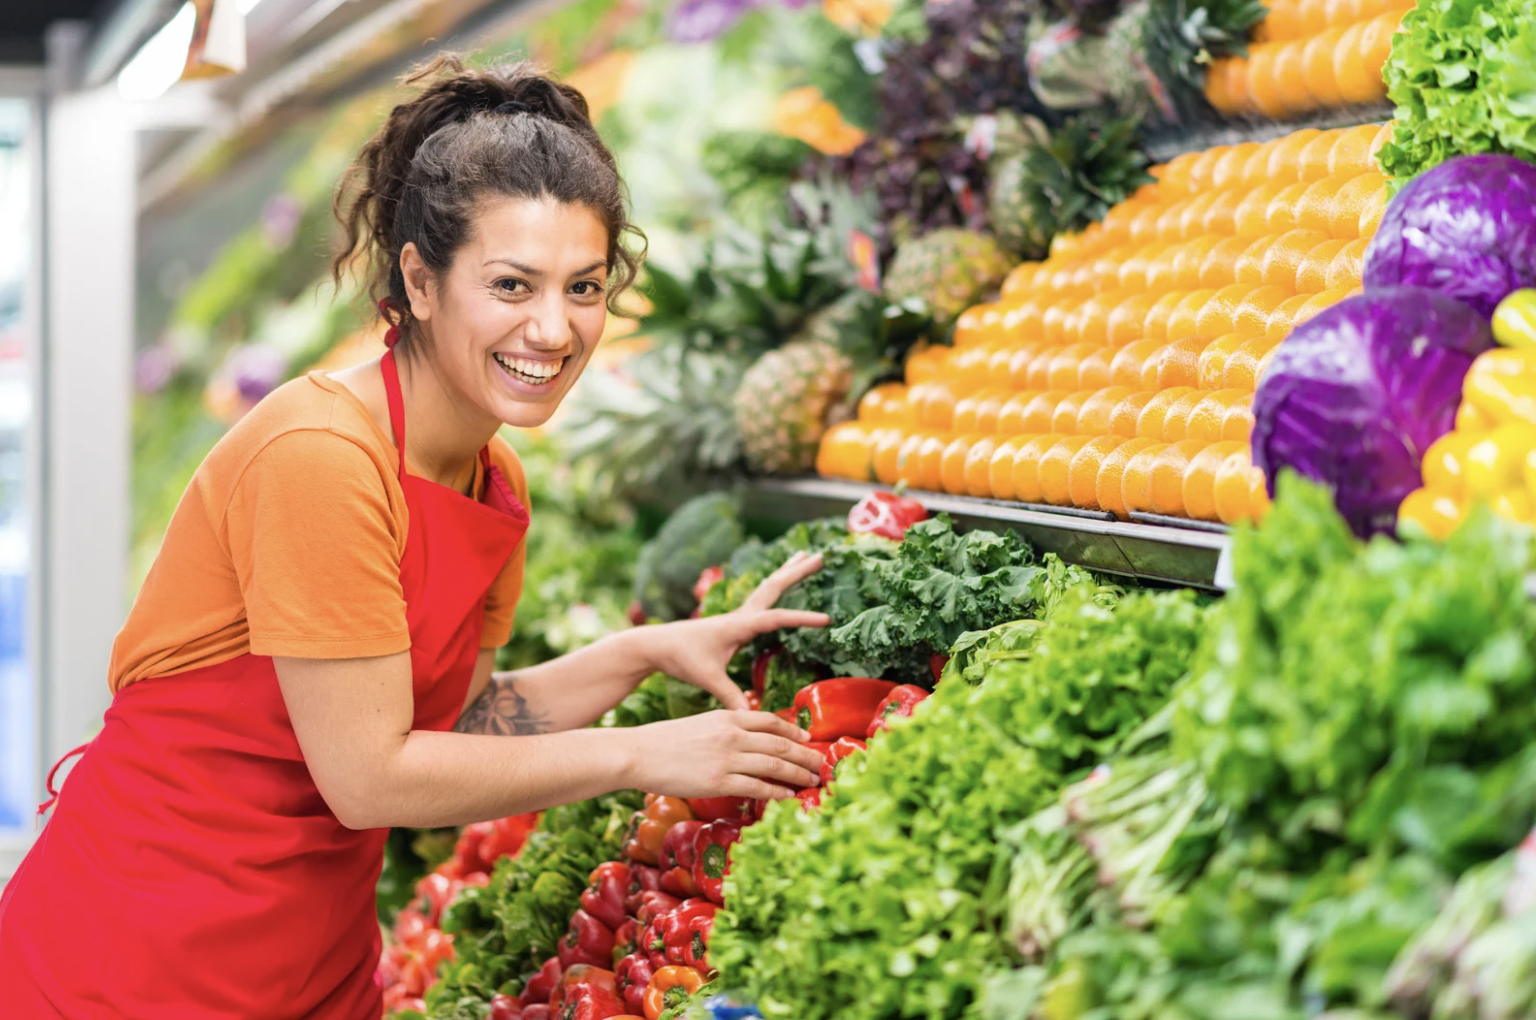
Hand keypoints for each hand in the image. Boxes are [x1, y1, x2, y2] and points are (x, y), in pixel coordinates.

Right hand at [619, 709, 823, 800]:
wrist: (638, 752)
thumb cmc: (664, 740)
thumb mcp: (701, 723)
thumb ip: (725, 729)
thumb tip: (746, 740)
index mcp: (728, 716)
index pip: (770, 721)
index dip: (793, 731)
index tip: (807, 738)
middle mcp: (732, 734)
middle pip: (780, 744)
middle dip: (805, 755)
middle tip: (823, 764)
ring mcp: (727, 758)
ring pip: (775, 765)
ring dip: (798, 774)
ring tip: (813, 781)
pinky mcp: (719, 781)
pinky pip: (757, 787)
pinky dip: (777, 792)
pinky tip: (788, 796)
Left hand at [639, 551, 829, 710]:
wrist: (656, 644)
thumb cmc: (680, 658)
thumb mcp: (706, 678)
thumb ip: (729, 696)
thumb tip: (749, 716)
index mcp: (738, 625)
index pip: (776, 619)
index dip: (802, 618)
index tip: (826, 619)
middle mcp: (740, 615)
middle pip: (773, 587)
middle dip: (796, 572)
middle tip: (820, 556)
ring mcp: (738, 616)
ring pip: (767, 588)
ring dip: (787, 572)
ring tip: (804, 555)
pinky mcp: (734, 621)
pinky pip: (761, 600)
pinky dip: (775, 588)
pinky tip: (780, 585)